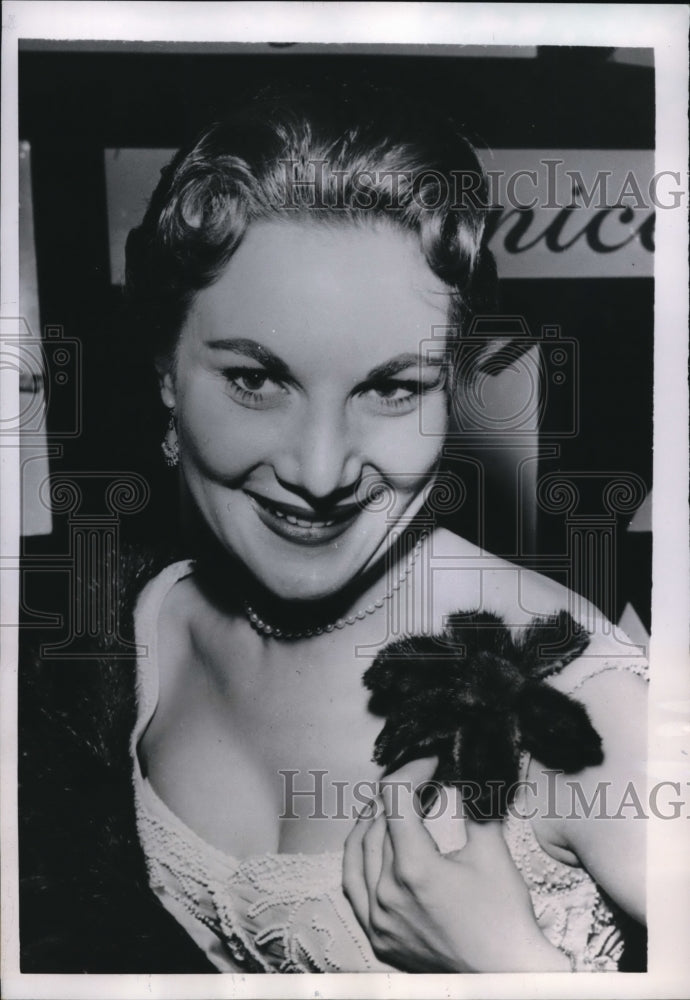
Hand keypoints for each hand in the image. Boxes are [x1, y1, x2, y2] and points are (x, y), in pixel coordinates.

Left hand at [342, 759, 569, 972]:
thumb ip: (475, 804)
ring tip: (395, 804)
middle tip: (422, 780)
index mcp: (414, 868)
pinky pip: (353, 886)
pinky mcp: (378, 936)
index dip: (413, 770)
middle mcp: (387, 893)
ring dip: (375, 820)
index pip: (396, 797)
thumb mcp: (492, 852)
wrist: (506, 975)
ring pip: (359, 850)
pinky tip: (372, 842)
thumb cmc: (504, 917)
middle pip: (377, 820)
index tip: (432, 762)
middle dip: (398, 792)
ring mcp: (378, 919)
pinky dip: (359, 856)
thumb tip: (471, 769)